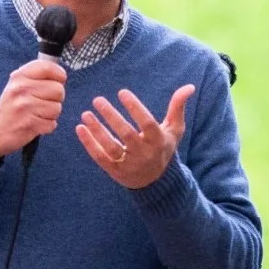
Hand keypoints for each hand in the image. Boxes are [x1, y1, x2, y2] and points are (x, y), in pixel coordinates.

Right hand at [0, 60, 66, 159]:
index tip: (58, 81)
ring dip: (51, 114)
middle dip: (56, 98)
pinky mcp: (30, 124)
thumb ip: (36, 77)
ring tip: (37, 114)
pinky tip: (35, 124)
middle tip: (43, 103)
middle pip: (58, 89)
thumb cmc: (10, 107)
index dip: (59, 75)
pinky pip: (52, 124)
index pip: (48, 67)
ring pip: (57, 108)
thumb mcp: (16, 85)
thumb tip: (60, 75)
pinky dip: (47, 126)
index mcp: (19, 76)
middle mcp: (21, 89)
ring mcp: (25, 106)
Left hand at [75, 84, 195, 187]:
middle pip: (126, 134)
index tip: (122, 92)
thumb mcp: (174, 129)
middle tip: (98, 100)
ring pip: (110, 147)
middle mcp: (144, 154)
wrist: (156, 181)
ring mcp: (129, 164)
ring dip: (97, 130)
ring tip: (86, 114)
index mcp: (158, 141)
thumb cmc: (163, 148)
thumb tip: (189, 86)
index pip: (147, 123)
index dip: (135, 107)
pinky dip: (89, 144)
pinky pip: (100, 158)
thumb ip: (178, 107)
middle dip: (111, 116)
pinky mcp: (116, 171)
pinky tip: (80, 128)